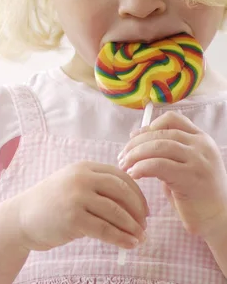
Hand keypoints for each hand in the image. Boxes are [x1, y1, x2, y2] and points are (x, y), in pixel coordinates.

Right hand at [13, 161, 148, 251]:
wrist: (21, 218)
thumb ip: (96, 185)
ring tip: (140, 237)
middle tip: (144, 225)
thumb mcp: (71, 184)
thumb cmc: (50, 204)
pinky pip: (106, 230)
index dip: (137, 194)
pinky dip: (122, 239)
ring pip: (116, 212)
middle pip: (122, 192)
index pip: (120, 177)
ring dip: (133, 227)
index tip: (144, 210)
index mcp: (83, 167)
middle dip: (138, 210)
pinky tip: (130, 244)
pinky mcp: (73, 218)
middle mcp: (80, 178)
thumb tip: (131, 201)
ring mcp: (76, 197)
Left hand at [119, 111, 226, 239]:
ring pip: (158, 146)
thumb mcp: (182, 165)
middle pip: (159, 134)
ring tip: (124, 166)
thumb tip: (135, 135)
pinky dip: (140, 168)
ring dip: (135, 155)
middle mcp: (201, 146)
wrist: (218, 219)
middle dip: (134, 144)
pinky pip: (158, 165)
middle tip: (121, 158)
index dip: (148, 127)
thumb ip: (164, 150)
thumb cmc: (194, 194)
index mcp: (201, 139)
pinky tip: (133, 175)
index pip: (172, 120)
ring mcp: (198, 160)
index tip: (133, 139)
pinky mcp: (191, 177)